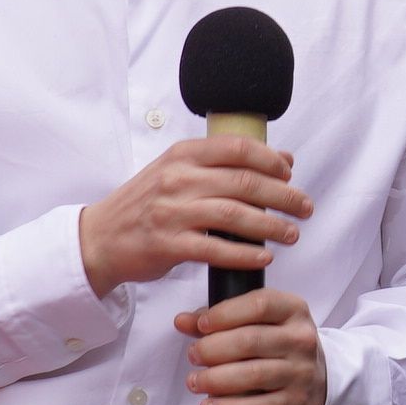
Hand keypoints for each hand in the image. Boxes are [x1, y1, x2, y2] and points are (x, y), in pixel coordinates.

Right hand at [77, 137, 309, 294]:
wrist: (100, 238)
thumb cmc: (145, 204)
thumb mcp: (176, 172)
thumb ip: (221, 164)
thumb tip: (281, 160)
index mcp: (182, 155)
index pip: (237, 147)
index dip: (270, 160)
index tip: (290, 174)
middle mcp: (177, 179)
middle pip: (244, 182)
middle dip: (283, 196)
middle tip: (305, 208)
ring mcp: (172, 212)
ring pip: (235, 215)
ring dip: (271, 226)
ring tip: (292, 235)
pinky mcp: (168, 245)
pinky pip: (217, 249)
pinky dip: (245, 254)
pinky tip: (263, 257)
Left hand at [176, 285, 324, 404]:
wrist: (317, 382)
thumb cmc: (278, 347)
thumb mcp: (258, 324)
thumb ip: (219, 319)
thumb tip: (182, 321)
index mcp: (293, 310)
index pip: (260, 304)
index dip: (225, 314)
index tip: (201, 325)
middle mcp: (301, 339)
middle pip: (251, 340)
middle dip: (213, 349)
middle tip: (193, 355)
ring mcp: (301, 372)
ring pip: (253, 374)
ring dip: (215, 379)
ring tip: (194, 381)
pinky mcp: (295, 402)